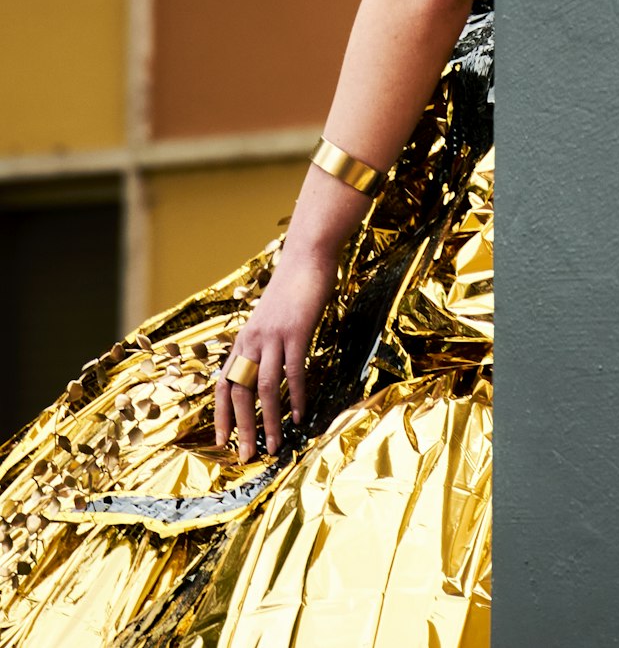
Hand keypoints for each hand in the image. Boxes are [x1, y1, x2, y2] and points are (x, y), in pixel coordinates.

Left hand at [214, 244, 339, 461]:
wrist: (306, 255)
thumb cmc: (291, 287)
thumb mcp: (270, 317)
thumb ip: (265, 342)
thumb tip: (265, 369)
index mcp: (244, 339)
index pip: (223, 383)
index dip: (221, 414)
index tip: (223, 441)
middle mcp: (252, 339)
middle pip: (240, 392)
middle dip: (243, 428)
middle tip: (248, 456)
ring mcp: (273, 335)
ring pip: (265, 387)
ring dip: (268, 421)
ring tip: (274, 446)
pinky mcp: (295, 331)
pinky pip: (293, 371)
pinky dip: (295, 396)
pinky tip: (299, 416)